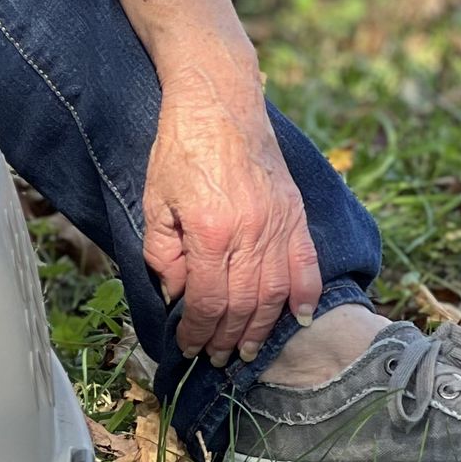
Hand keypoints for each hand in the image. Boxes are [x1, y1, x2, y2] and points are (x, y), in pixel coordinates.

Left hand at [141, 85, 322, 367]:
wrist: (219, 103)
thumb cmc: (179, 149)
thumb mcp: (154, 200)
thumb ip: (163, 252)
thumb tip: (177, 294)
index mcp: (210, 232)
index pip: (205, 300)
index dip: (196, 330)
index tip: (188, 345)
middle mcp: (249, 233)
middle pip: (242, 304)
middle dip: (226, 337)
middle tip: (217, 358)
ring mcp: (277, 223)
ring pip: (274, 292)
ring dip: (261, 327)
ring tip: (247, 349)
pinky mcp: (294, 213)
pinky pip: (305, 263)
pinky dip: (306, 294)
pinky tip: (299, 318)